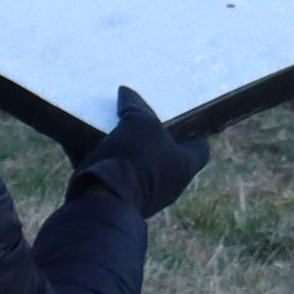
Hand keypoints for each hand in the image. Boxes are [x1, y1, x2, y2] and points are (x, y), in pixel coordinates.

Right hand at [90, 87, 208, 216]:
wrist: (104, 200)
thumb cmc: (133, 158)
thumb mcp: (138, 123)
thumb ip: (136, 107)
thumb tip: (127, 92)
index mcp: (185, 166)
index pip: (200, 147)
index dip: (191, 132)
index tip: (178, 119)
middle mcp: (172, 184)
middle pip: (169, 156)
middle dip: (155, 140)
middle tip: (140, 120)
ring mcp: (148, 196)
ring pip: (143, 167)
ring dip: (131, 152)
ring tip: (112, 132)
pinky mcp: (123, 201)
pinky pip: (120, 177)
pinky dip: (111, 164)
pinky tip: (93, 149)